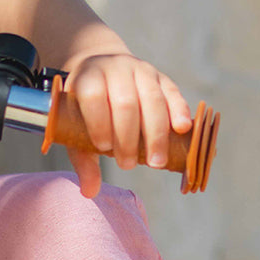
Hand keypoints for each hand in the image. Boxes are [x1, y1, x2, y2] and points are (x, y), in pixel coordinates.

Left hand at [64, 50, 191, 197]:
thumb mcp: (77, 127)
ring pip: (152, 99)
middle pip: (125, 102)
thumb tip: (90, 191)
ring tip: (156, 163)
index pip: (94, 96)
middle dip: (128, 138)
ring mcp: (142, 71)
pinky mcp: (162, 78)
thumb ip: (83, 158)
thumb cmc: (88, 108)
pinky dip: (179, 112)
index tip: (104, 146)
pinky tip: (182, 130)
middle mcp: (116, 68)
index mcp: (90, 76)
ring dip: (156, 134)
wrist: (104, 69)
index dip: (99, 122)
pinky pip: (173, 93)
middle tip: (127, 165)